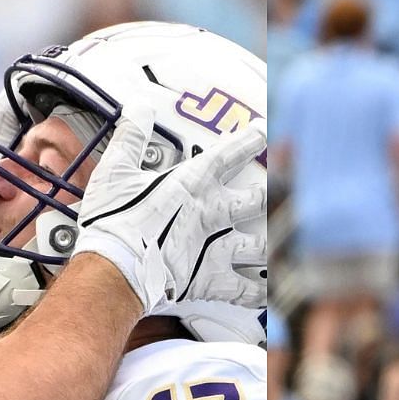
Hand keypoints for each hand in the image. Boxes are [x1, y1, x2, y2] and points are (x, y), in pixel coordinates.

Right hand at [73, 103, 266, 313]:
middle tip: (284, 188)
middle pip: (259, 199)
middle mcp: (212, 214)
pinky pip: (245, 290)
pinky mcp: (211, 281)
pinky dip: (259, 292)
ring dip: (274, 244)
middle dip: (274, 192)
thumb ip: (131, 136)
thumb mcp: (116, 170)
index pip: (230, 153)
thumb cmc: (113, 221)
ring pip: (262, 245)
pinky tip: (270, 291)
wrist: (113, 270)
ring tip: (285, 243)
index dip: (251, 140)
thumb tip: (138, 107)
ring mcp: (216, 249)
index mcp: (193, 184)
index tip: (265, 130)